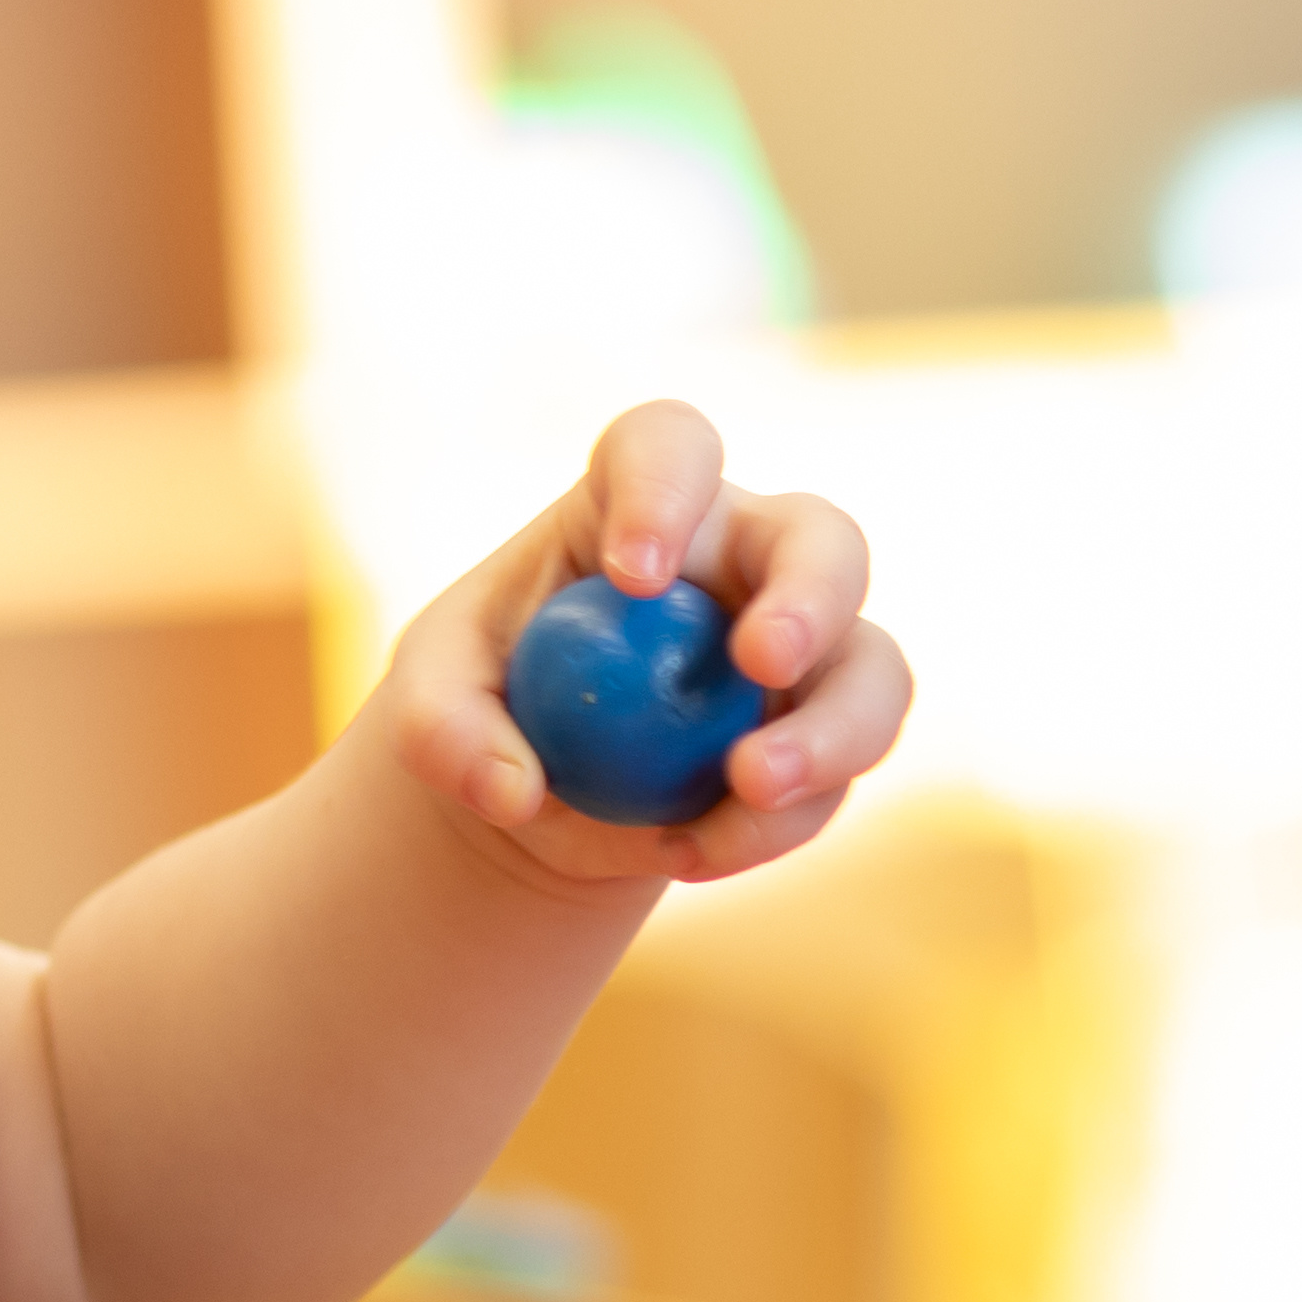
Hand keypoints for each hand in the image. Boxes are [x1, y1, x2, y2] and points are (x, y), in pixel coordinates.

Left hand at [369, 402, 909, 885]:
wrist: (544, 789)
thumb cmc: (486, 701)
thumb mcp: (429, 705)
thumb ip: (443, 733)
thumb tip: (513, 789)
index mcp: (639, 501)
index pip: (670, 449)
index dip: (667, 488)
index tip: (632, 573)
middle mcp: (745, 558)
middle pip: (821, 540)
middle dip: (810, 596)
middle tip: (761, 662)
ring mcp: (805, 649)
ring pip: (872, 669)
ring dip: (831, 732)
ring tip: (749, 785)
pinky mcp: (823, 736)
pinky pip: (840, 775)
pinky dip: (779, 823)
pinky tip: (694, 852)